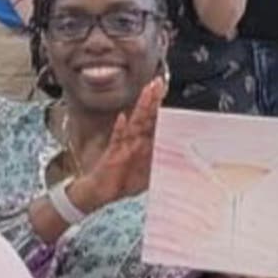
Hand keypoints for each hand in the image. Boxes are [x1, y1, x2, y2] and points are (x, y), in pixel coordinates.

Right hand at [70, 75, 163, 209]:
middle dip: (152, 100)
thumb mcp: (149, 175)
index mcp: (143, 145)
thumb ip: (161, 163)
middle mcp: (133, 143)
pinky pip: (116, 141)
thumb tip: (180, 156)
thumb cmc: (121, 183)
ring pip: (134, 125)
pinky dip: (119, 130)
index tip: (164, 91)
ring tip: (146, 93)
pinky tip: (122, 119)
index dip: (159, 107)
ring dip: (141, 108)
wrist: (97, 194)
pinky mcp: (111, 156)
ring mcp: (122, 147)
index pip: (154, 122)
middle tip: (157, 83)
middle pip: (145, 118)